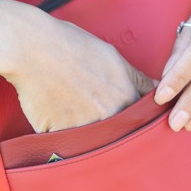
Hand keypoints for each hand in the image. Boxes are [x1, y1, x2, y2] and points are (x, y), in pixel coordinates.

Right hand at [0, 0, 154, 131]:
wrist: (32, 48)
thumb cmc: (71, 46)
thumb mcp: (113, 56)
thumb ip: (138, 79)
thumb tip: (158, 90)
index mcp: (125, 97)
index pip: (142, 121)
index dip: (135, 120)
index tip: (125, 116)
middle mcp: (108, 116)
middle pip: (119, 135)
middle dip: (113, 130)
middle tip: (95, 113)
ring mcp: (84, 129)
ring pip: (94, 144)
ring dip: (91, 137)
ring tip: (76, 113)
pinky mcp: (59, 136)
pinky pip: (67, 145)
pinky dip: (65, 136)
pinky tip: (59, 116)